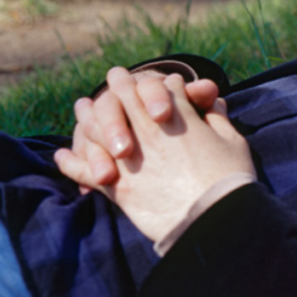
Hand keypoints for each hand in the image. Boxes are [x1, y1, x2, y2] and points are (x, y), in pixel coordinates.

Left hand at [55, 72, 255, 243]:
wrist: (216, 219)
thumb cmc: (230, 179)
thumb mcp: (233, 142)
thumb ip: (219, 118)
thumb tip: (214, 101)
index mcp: (178, 117)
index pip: (163, 86)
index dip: (163, 82)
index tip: (164, 83)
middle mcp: (147, 132)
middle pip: (124, 97)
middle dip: (120, 84)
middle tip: (116, 77)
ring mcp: (128, 159)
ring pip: (97, 127)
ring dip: (88, 114)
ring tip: (82, 107)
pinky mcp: (118, 187)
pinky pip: (84, 172)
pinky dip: (71, 163)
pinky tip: (62, 156)